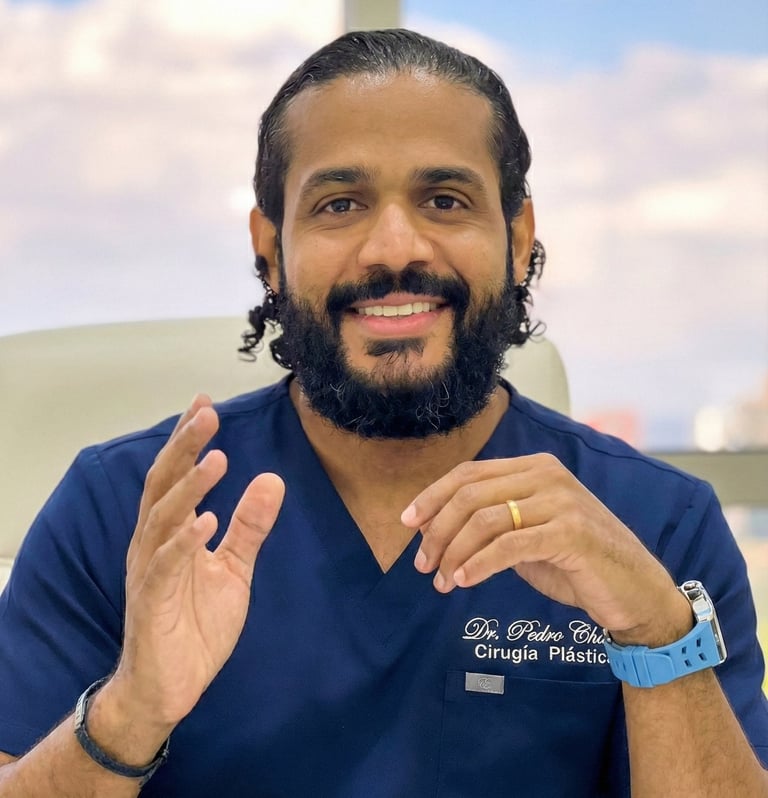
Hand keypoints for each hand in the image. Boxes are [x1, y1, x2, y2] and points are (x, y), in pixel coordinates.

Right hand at [109, 395, 284, 730]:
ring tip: (215, 458)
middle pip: (163, 485)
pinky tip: (205, 521)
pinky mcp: (152, 602)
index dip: (188, 440)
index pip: (177, 476)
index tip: (204, 404)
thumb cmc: (195, 624)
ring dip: (189, 487)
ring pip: (162, 518)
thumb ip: (249, 526)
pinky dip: (184, 542)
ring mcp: (150, 571)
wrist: (169, 686)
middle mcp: (153, 543)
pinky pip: (166, 567)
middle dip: (184, 448)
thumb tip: (271, 480)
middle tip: (206, 413)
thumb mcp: (234, 569)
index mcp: (171, 532)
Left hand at [402, 453, 690, 644]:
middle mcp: (547, 475)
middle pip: (470, 494)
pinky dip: (479, 563)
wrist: (635, 591)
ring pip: (485, 519)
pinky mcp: (571, 533)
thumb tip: (431, 527)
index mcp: (533, 467)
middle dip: (438, 529)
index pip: (469, 474)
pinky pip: (509, 545)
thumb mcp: (525, 535)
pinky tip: (463, 580)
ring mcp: (562, 501)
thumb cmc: (575, 563)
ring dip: (454, 552)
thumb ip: (488, 524)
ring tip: (441, 580)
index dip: (433, 496)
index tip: (407, 523)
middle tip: (422, 563)